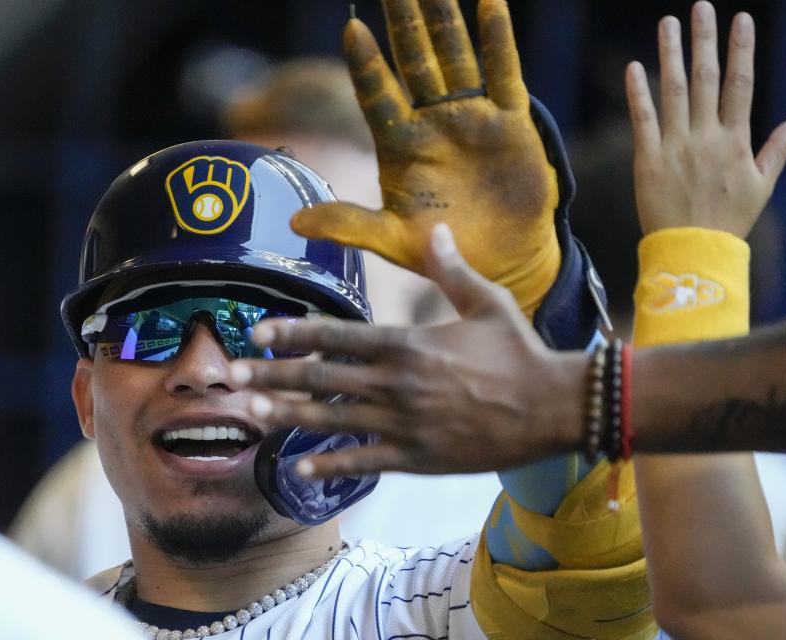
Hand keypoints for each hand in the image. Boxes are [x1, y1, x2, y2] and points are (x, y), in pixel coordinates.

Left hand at [229, 224, 585, 477]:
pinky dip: (328, 468)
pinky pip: (363, 463)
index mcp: (406, 343)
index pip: (334, 334)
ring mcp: (403, 424)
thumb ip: (452, 269)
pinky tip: (297, 471)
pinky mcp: (417, 458)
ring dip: (286, 416)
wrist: (554, 407)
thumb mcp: (488, 302)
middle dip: (272, 374)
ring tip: (250, 413)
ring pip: (331, 420)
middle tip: (232, 376)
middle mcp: (395, 383)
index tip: (257, 330)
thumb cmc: (521, 351)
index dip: (291, 332)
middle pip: (320, 378)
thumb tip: (437, 229)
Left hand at [291, 0, 559, 315]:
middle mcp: (433, 123)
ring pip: (455, 57)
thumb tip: (296, 222)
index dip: (365, 64)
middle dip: (403, 21)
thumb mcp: (392, 241)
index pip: (377, 95)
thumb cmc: (441, 251)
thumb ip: (350, 224)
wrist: (499, 265)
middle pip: (414, 61)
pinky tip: (490, 4)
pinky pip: (504, 75)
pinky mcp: (511, 124)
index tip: (352, 29)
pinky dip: (499, 41)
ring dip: (443, 19)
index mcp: (401, 145)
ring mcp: (472, 118)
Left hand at [626, 1, 785, 237]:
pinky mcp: (647, 160)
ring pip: (673, 92)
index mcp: (736, 140)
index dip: (741, 51)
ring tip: (667, 24)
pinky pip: (642, 120)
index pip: (741, 84)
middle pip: (706, 79)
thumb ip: (778, 148)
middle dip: (704, 40)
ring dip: (670, 55)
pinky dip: (638, 93)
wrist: (693, 252)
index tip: (742, 21)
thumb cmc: (729, 220)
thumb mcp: (762, 185)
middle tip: (701, 7)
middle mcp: (706, 137)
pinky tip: (633, 67)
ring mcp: (675, 147)